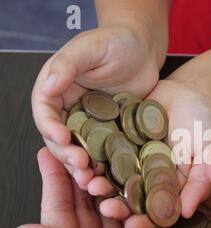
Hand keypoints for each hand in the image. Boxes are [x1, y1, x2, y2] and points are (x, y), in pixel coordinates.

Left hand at [11, 148, 210, 227]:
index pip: (55, 221)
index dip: (52, 186)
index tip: (48, 155)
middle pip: (82, 214)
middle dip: (79, 181)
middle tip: (79, 150)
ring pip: (108, 215)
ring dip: (106, 189)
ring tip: (104, 163)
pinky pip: (134, 222)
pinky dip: (131, 203)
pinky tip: (129, 184)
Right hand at [32, 26, 162, 189]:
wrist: (144, 50)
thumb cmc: (115, 42)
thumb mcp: (90, 48)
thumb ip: (68, 65)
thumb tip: (48, 86)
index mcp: (57, 90)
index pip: (45, 112)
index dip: (50, 127)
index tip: (61, 137)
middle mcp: (70, 110)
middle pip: (61, 139)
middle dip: (68, 154)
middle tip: (80, 166)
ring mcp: (91, 124)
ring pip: (82, 150)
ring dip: (85, 168)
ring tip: (93, 181)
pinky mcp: (111, 133)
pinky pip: (106, 152)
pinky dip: (107, 166)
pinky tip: (113, 177)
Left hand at [93, 79, 210, 227]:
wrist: (188, 90)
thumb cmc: (203, 124)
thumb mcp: (207, 154)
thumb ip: (199, 182)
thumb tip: (187, 213)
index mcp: (167, 187)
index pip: (154, 210)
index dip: (144, 221)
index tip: (133, 227)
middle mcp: (144, 178)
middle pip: (128, 198)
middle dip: (117, 205)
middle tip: (107, 209)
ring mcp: (127, 160)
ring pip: (111, 177)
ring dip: (100, 183)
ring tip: (91, 184)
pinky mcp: (114, 140)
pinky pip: (101, 150)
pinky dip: (92, 156)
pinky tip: (84, 159)